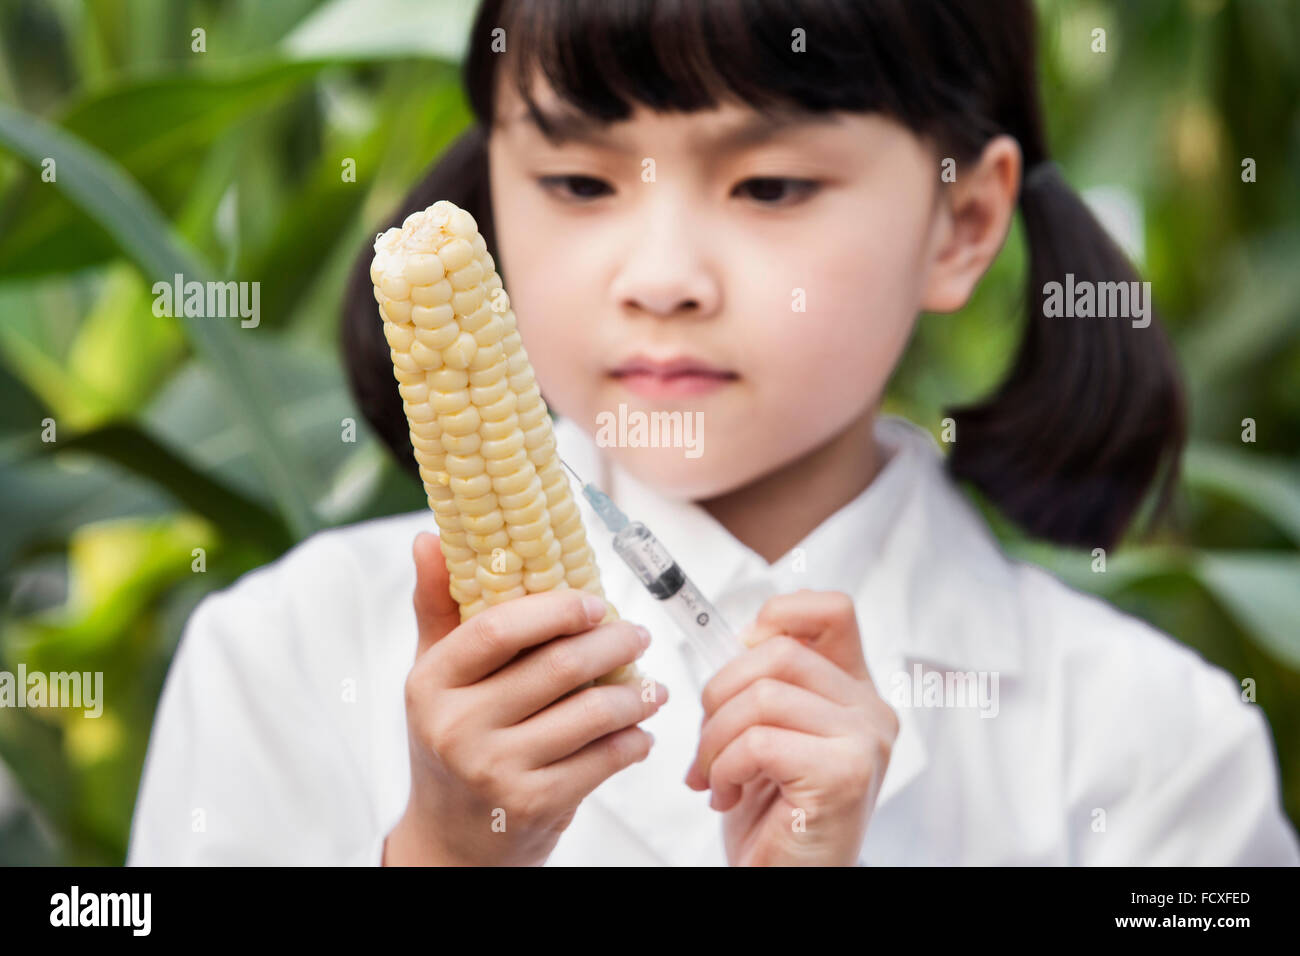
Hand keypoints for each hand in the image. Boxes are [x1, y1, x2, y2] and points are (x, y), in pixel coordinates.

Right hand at [385, 533, 666, 865]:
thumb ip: (438, 606)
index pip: (497, 629)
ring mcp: (496, 770)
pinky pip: (604, 759)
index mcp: (431, 683)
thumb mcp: (435, 675)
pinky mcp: (534, 806)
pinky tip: (639, 731)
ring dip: (636, 693)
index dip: (556, 609)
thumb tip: (428, 537)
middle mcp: (456, 727)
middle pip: (558, 667)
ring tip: (650, 685)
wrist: (452, 839)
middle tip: (637, 633)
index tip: (596, 601)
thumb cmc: (452, 738)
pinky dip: (634, 740)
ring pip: (592, 713)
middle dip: (614, 642)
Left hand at [684, 590, 897, 865]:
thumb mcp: (766, 732)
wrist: (784, 881)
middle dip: (720, 693)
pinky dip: (724, 767)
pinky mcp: (845, 773)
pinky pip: (759, 741)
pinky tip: (726, 796)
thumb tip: (735, 637)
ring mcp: (864, 740)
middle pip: (778, 652)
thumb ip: (765, 683)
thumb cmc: (771, 814)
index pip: (832, 611)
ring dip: (715, 738)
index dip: (778, 615)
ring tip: (713, 775)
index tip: (741, 654)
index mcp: (854, 692)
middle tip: (709, 742)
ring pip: (763, 695)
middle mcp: (870, 711)